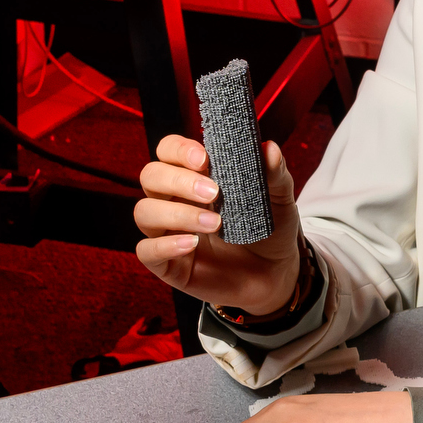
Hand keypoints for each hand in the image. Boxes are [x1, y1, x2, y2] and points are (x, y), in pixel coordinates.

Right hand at [133, 134, 304, 316]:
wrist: (275, 274)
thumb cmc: (269, 230)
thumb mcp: (277, 200)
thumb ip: (274, 174)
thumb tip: (270, 149)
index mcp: (195, 176)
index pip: (169, 150)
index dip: (178, 150)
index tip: (203, 158)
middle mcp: (175, 200)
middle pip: (151, 176)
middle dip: (178, 180)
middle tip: (213, 193)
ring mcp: (168, 231)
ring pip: (144, 212)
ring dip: (177, 214)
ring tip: (215, 224)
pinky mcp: (167, 263)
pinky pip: (146, 250)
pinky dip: (164, 245)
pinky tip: (191, 244)